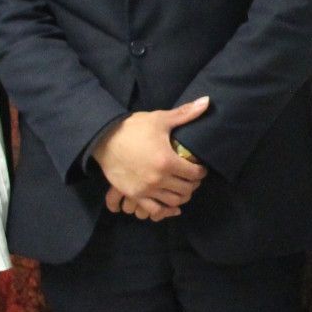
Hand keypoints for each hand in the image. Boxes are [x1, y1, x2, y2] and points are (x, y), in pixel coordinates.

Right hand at [94, 97, 209, 220]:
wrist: (104, 139)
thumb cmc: (134, 128)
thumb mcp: (160, 119)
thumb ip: (185, 114)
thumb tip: (207, 101)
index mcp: (167, 161)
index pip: (194, 174)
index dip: (201, 171)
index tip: (200, 168)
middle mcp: (158, 179)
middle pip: (186, 190)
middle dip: (193, 184)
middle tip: (192, 178)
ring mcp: (146, 189)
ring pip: (173, 201)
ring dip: (181, 196)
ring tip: (181, 188)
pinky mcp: (134, 195)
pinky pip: (154, 210)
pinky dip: (165, 210)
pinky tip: (169, 205)